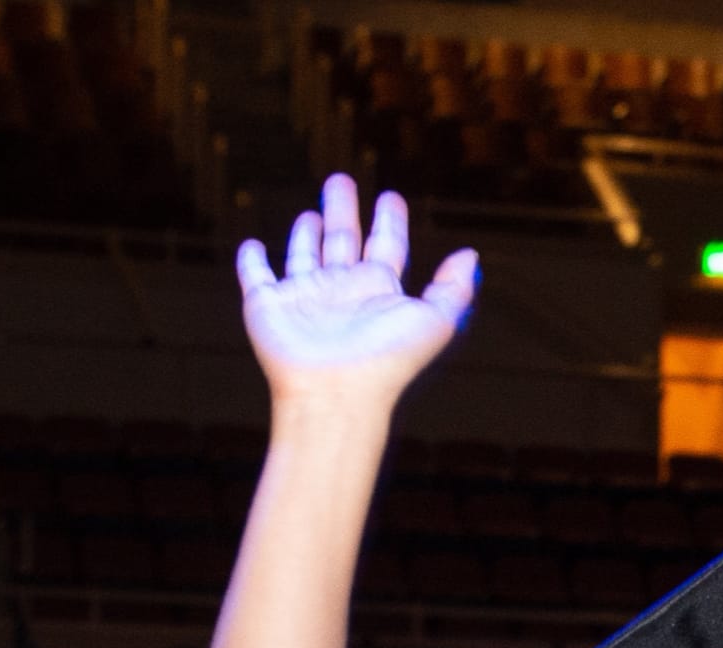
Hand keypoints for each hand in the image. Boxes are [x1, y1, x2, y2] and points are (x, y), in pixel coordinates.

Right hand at [237, 174, 476, 409]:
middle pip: (344, 240)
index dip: (390, 221)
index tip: (390, 197)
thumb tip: (471, 255)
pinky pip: (256, 276)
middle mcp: (343, 291)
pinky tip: (251, 245)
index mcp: (380, 290)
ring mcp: (305, 297)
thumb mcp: (436, 320)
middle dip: (343, 211)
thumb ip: (455, 288)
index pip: (387, 245)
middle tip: (341, 180)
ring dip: (307, 233)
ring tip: (312, 211)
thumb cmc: (389, 359)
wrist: (338, 392)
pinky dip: (251, 261)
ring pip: (305, 255)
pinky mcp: (267, 304)